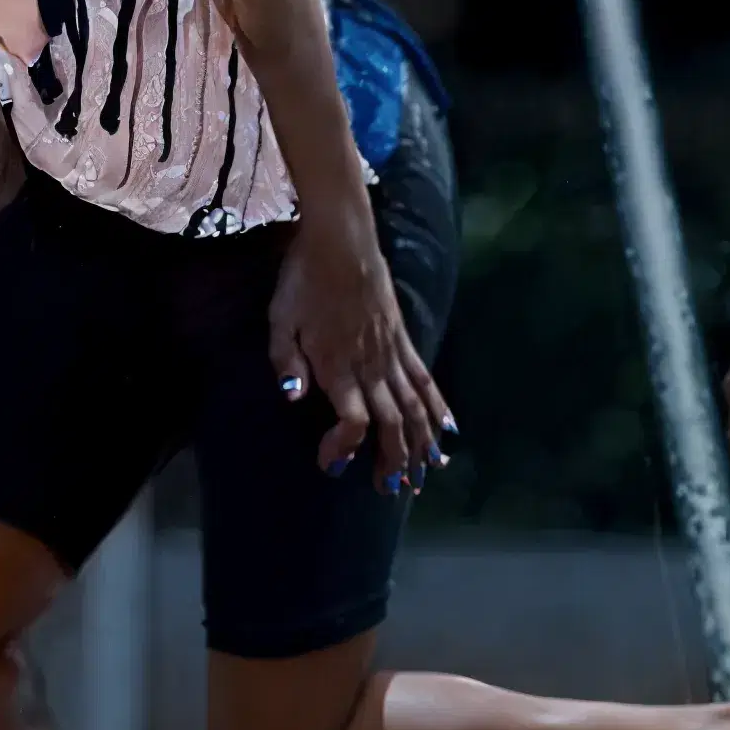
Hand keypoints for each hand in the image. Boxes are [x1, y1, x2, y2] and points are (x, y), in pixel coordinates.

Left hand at [268, 228, 455, 483]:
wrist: (340, 239)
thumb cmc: (302, 279)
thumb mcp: (280, 318)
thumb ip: (285, 359)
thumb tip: (291, 395)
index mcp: (337, 364)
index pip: (353, 420)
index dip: (346, 447)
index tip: (332, 464)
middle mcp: (370, 364)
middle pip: (392, 423)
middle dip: (394, 461)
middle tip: (391, 489)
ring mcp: (392, 353)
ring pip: (415, 407)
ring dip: (422, 444)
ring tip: (426, 474)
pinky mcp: (403, 340)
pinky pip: (426, 378)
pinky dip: (439, 406)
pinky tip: (449, 430)